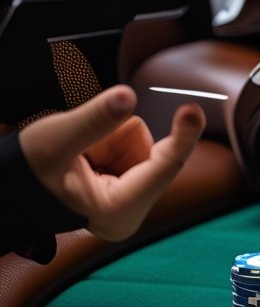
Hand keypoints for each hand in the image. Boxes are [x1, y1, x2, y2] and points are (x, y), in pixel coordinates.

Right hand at [19, 86, 203, 240]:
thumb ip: (94, 119)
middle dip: (116, 139)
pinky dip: (105, 142)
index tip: (194, 110)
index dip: (183, 135)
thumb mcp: (53, 141)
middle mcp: (130, 210)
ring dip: (107, 139)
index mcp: (119, 210)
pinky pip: (127, 146)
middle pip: (151, 152)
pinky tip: (82, 155)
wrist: (7, 188)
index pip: (166, 167)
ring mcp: (128, 199)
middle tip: (79, 152)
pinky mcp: (124, 186)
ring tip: (76, 156)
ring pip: (138, 145)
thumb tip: (128, 96)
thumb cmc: (22, 174)